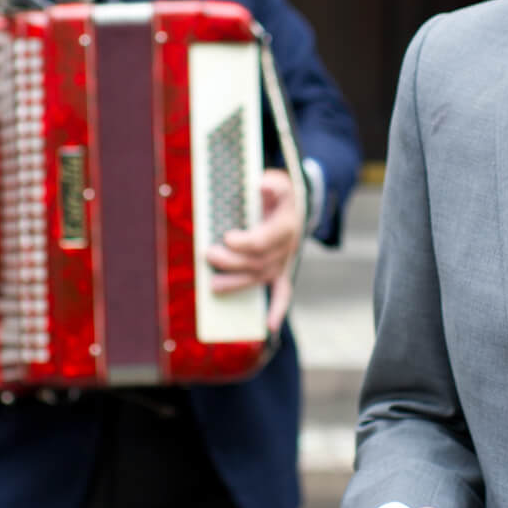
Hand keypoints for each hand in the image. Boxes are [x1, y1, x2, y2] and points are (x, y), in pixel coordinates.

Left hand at [206, 168, 301, 331]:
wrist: (299, 205)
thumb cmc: (280, 194)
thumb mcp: (280, 182)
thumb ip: (273, 184)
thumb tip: (263, 185)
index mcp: (284, 227)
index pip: (262, 241)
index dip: (243, 242)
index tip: (226, 236)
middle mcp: (286, 248)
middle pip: (257, 263)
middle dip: (231, 262)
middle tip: (209, 254)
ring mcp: (283, 262)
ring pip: (260, 278)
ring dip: (236, 284)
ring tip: (213, 286)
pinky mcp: (281, 271)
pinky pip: (283, 292)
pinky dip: (278, 309)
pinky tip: (269, 326)